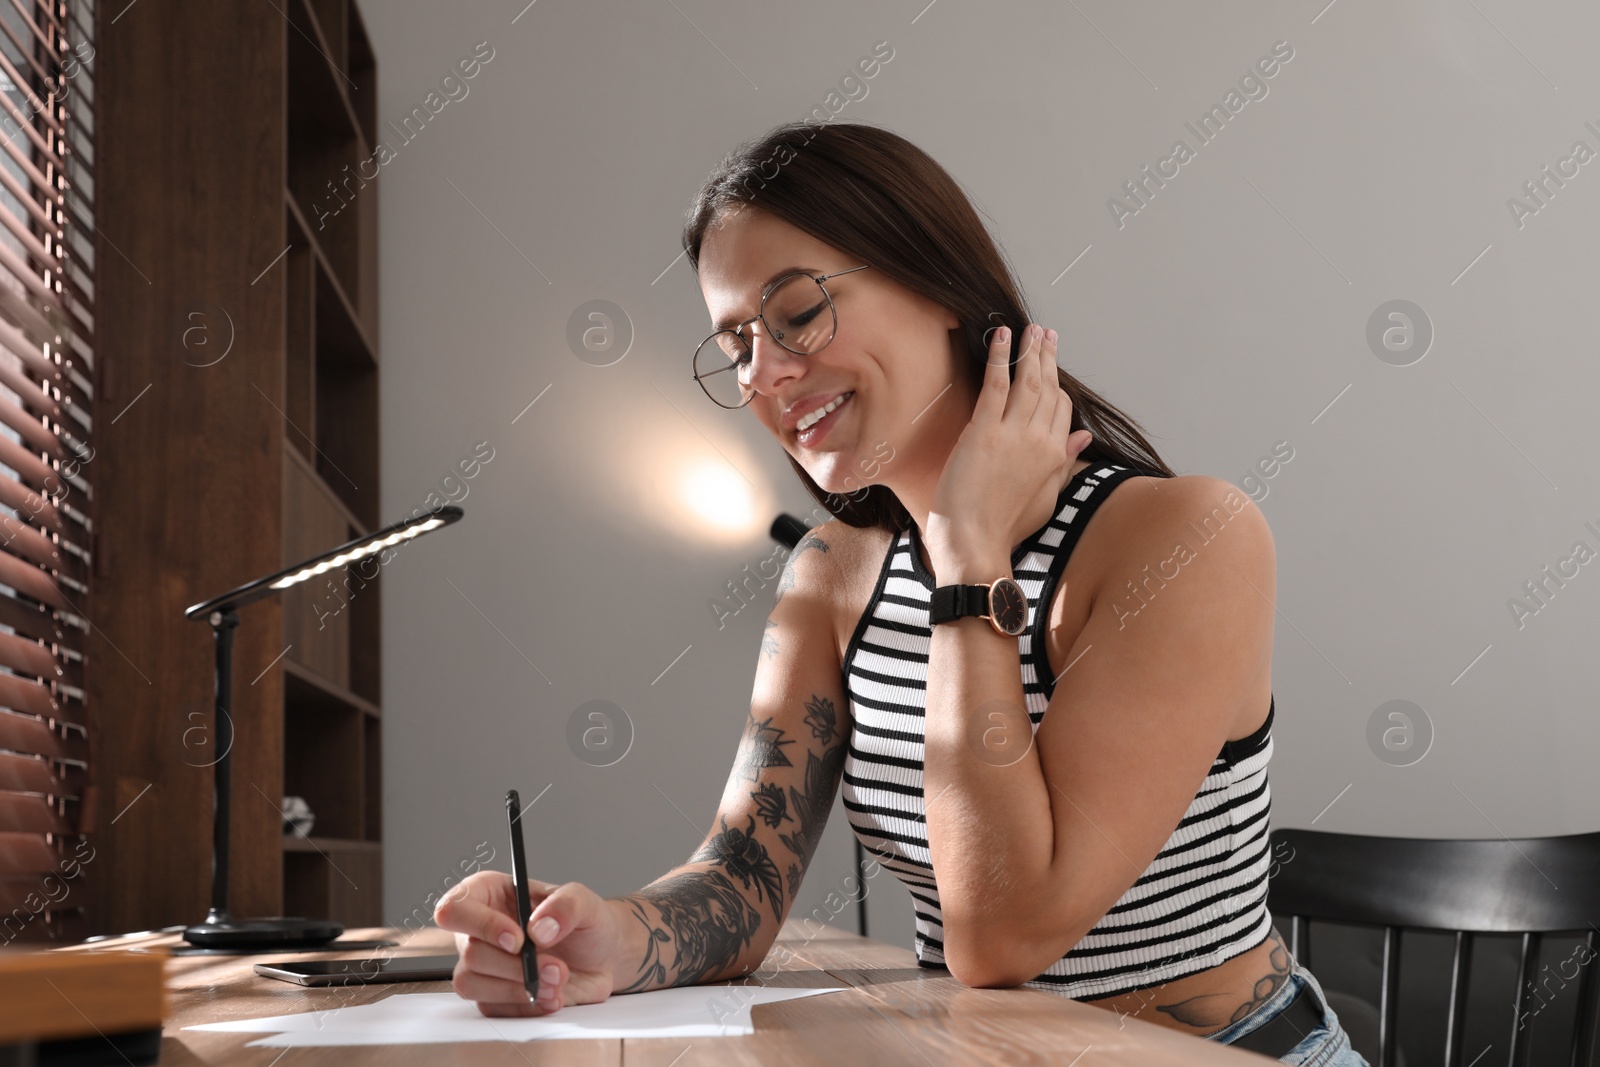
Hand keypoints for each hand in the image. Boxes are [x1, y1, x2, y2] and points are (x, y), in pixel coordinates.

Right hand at [433, 870, 622, 1016]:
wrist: (602, 958)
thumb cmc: (585, 921)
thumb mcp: (583, 900)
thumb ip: (565, 906)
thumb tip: (538, 929)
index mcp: (488, 894)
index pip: (456, 908)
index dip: (481, 925)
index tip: (518, 940)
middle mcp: (478, 929)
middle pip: (469, 952)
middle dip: (515, 965)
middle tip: (555, 967)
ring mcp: (482, 965)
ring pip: (471, 984)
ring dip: (516, 988)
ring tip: (556, 981)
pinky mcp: (492, 995)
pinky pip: (491, 1008)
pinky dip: (524, 1006)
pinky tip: (550, 996)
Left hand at [926, 323, 1092, 565]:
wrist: (974, 545)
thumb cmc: (1003, 529)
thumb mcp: (1044, 498)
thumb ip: (1063, 464)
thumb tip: (1083, 440)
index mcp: (1054, 457)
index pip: (1062, 409)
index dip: (1057, 385)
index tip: (1050, 366)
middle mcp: (1039, 441)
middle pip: (1048, 388)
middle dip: (1047, 357)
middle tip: (1045, 333)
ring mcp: (1012, 435)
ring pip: (1027, 382)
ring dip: (1029, 351)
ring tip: (1028, 328)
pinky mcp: (983, 432)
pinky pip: (996, 386)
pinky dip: (1001, 358)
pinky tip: (1001, 336)